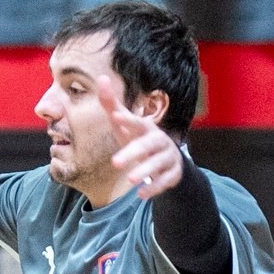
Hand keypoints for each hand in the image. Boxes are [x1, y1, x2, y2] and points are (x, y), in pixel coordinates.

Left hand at [96, 75, 182, 198]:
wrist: (168, 160)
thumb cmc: (139, 138)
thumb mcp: (125, 125)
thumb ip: (112, 105)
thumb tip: (101, 79)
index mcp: (146, 128)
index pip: (137, 122)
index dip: (128, 120)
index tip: (116, 117)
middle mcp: (159, 140)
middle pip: (148, 145)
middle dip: (133, 152)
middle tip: (115, 162)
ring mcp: (167, 157)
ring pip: (158, 163)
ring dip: (145, 171)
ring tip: (130, 179)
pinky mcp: (172, 174)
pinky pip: (165, 181)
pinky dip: (154, 188)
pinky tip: (141, 194)